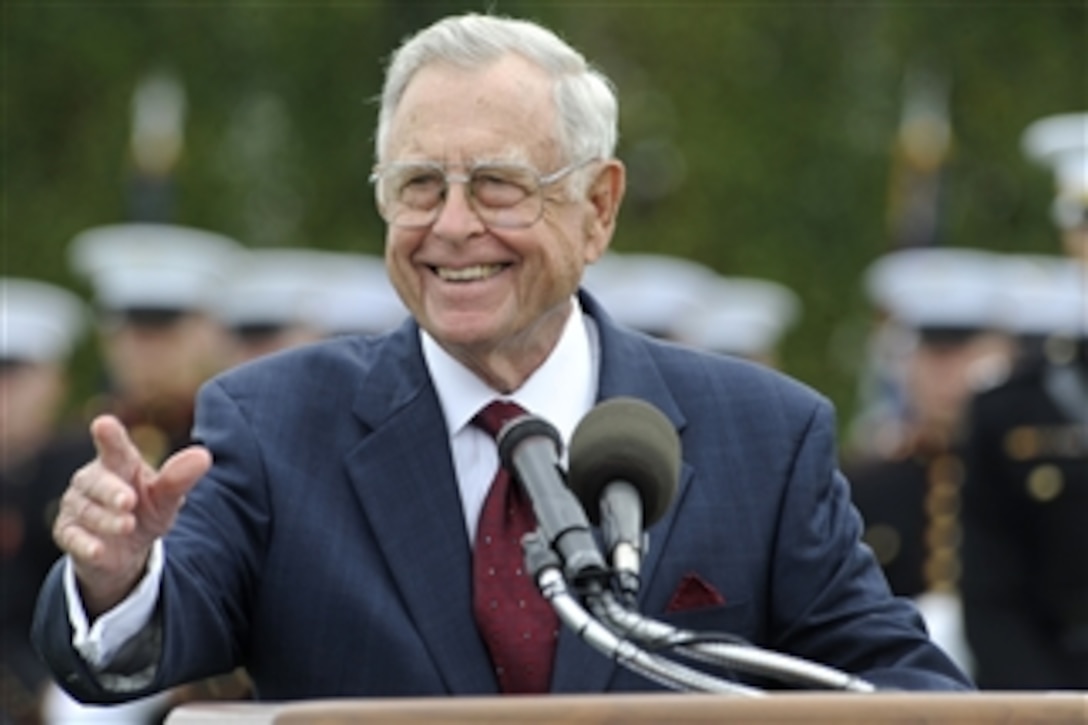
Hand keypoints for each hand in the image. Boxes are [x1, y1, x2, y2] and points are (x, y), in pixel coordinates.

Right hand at [54, 415, 211, 617]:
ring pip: (87, 510)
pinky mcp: (67, 532)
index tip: (103, 424)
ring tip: (128, 525)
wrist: (126, 550)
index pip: (114, 446)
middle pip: (97, 481)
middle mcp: (92, 480)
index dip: (109, 435)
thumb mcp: (166, 498)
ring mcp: (77, 505)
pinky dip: (85, 543)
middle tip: (129, 500)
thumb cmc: (147, 509)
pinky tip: (98, 550)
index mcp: (119, 463)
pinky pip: (72, 536)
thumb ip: (179, 478)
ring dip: (108, 519)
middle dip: (112, 490)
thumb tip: (203, 456)